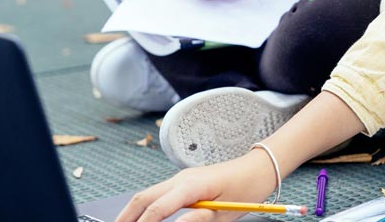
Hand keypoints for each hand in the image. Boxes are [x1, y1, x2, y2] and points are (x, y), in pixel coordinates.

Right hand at [115, 153, 277, 221]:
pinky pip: (158, 192)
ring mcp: (181, 177)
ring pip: (148, 193)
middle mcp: (182, 178)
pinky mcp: (184, 180)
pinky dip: (146, 204)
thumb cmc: (246, 189)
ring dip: (133, 210)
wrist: (257, 168)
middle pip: (144, 197)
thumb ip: (198, 220)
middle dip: (127, 216)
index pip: (157, 208)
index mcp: (192, 185)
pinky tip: (141, 217)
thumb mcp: (223, 213)